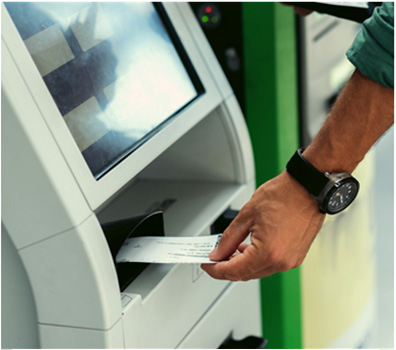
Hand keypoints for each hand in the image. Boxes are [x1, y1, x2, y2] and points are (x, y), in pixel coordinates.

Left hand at [201, 171, 324, 280]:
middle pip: (246, 275)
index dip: (215, 269)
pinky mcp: (296, 257)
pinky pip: (271, 265)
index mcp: (267, 253)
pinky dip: (257, 260)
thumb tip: (218, 253)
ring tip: (231, 249)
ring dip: (242, 264)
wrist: (308, 188)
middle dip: (227, 267)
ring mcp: (290, 261)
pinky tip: (249, 248)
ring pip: (258, 271)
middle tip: (215, 255)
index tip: (207, 265)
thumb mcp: (246, 215)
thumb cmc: (283, 195)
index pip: (233, 271)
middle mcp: (281, 262)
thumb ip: (228, 238)